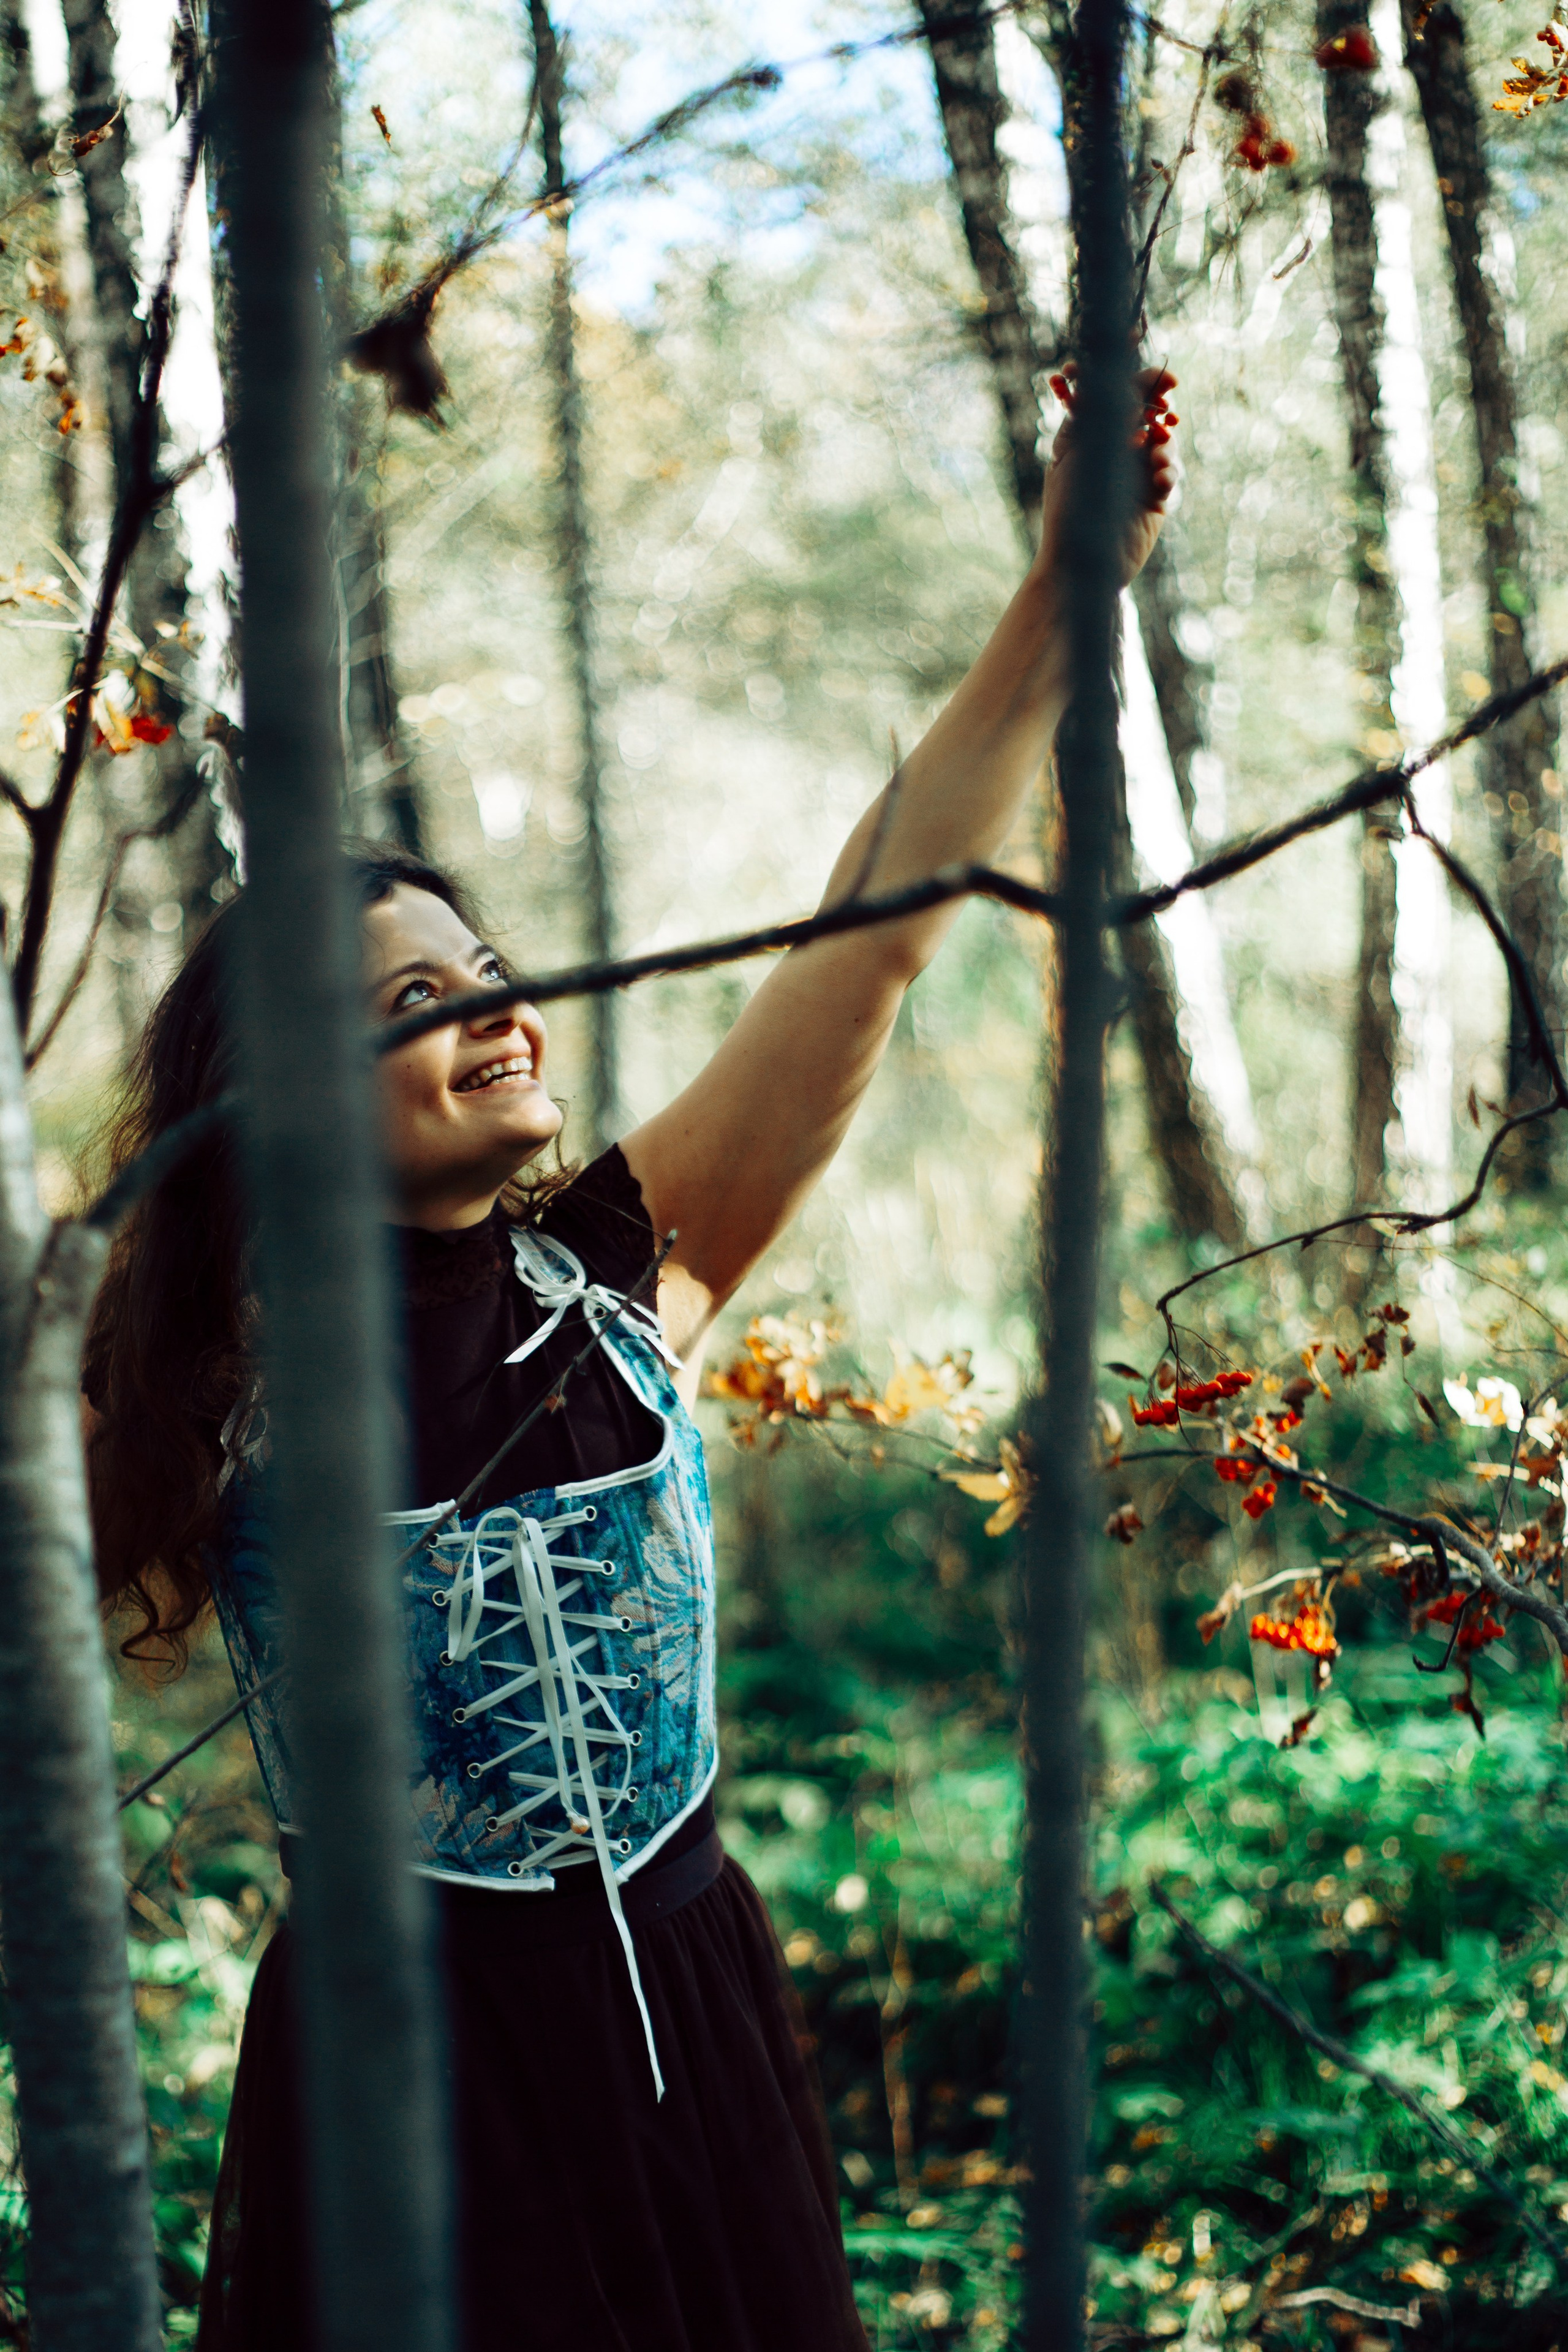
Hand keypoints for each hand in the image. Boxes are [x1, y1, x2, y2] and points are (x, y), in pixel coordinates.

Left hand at [1036, 362, 1178, 587]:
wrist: (1079, 562)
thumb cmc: (1067, 508)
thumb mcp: (1077, 453)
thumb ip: (1100, 416)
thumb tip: (1129, 386)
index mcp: (1091, 433)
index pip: (1122, 395)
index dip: (1146, 382)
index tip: (1166, 379)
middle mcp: (1116, 450)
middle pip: (1149, 414)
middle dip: (1162, 410)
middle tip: (1169, 413)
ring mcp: (1137, 473)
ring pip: (1165, 442)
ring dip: (1166, 447)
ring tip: (1157, 462)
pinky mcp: (1153, 498)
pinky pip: (1170, 474)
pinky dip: (1170, 473)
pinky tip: (1160, 484)